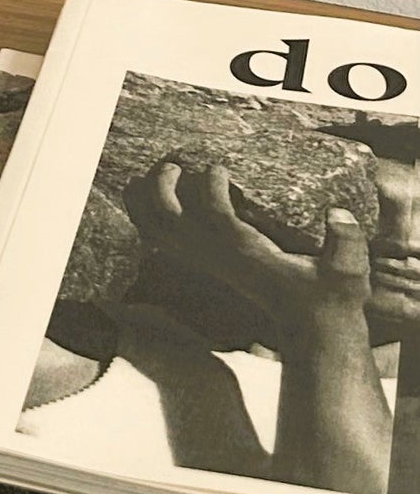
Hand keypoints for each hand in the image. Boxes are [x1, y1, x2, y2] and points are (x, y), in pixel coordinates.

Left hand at [127, 161, 371, 346]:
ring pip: (155, 230)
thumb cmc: (328, 297)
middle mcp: (219, 258)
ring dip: (147, 198)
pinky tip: (166, 190)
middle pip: (167, 222)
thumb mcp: (347, 273)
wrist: (310, 328)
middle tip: (176, 165)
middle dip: (162, 187)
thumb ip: (346, 245)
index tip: (218, 167)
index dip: (211, 189)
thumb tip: (338, 212)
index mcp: (248, 255)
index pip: (216, 220)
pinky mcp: (205, 263)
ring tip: (164, 171)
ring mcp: (207, 262)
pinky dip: (150, 211)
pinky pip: (161, 236)